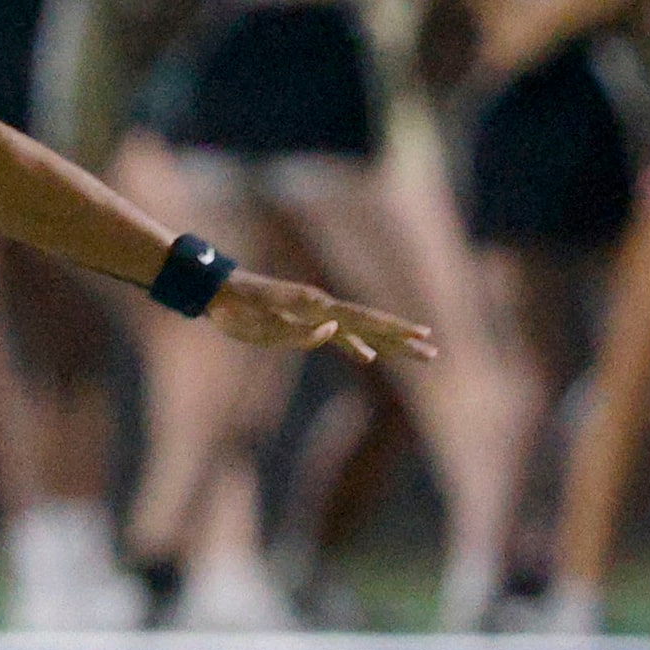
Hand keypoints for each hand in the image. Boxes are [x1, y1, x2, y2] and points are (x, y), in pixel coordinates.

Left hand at [206, 270, 436, 364]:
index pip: (363, 319)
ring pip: (360, 331)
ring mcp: (315, 315)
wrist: (216, 291)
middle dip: (403, 338)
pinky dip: (356, 347)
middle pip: (371, 324)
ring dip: (387, 343)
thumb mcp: (260, 321)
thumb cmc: (235, 306)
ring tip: (416, 353)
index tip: (420, 333)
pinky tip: (370, 358)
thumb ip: (297, 330)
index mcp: (315, 305)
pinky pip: (338, 337)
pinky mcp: (304, 321)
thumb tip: (334, 330)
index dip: (393, 328)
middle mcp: (321, 308)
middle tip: (433, 350)